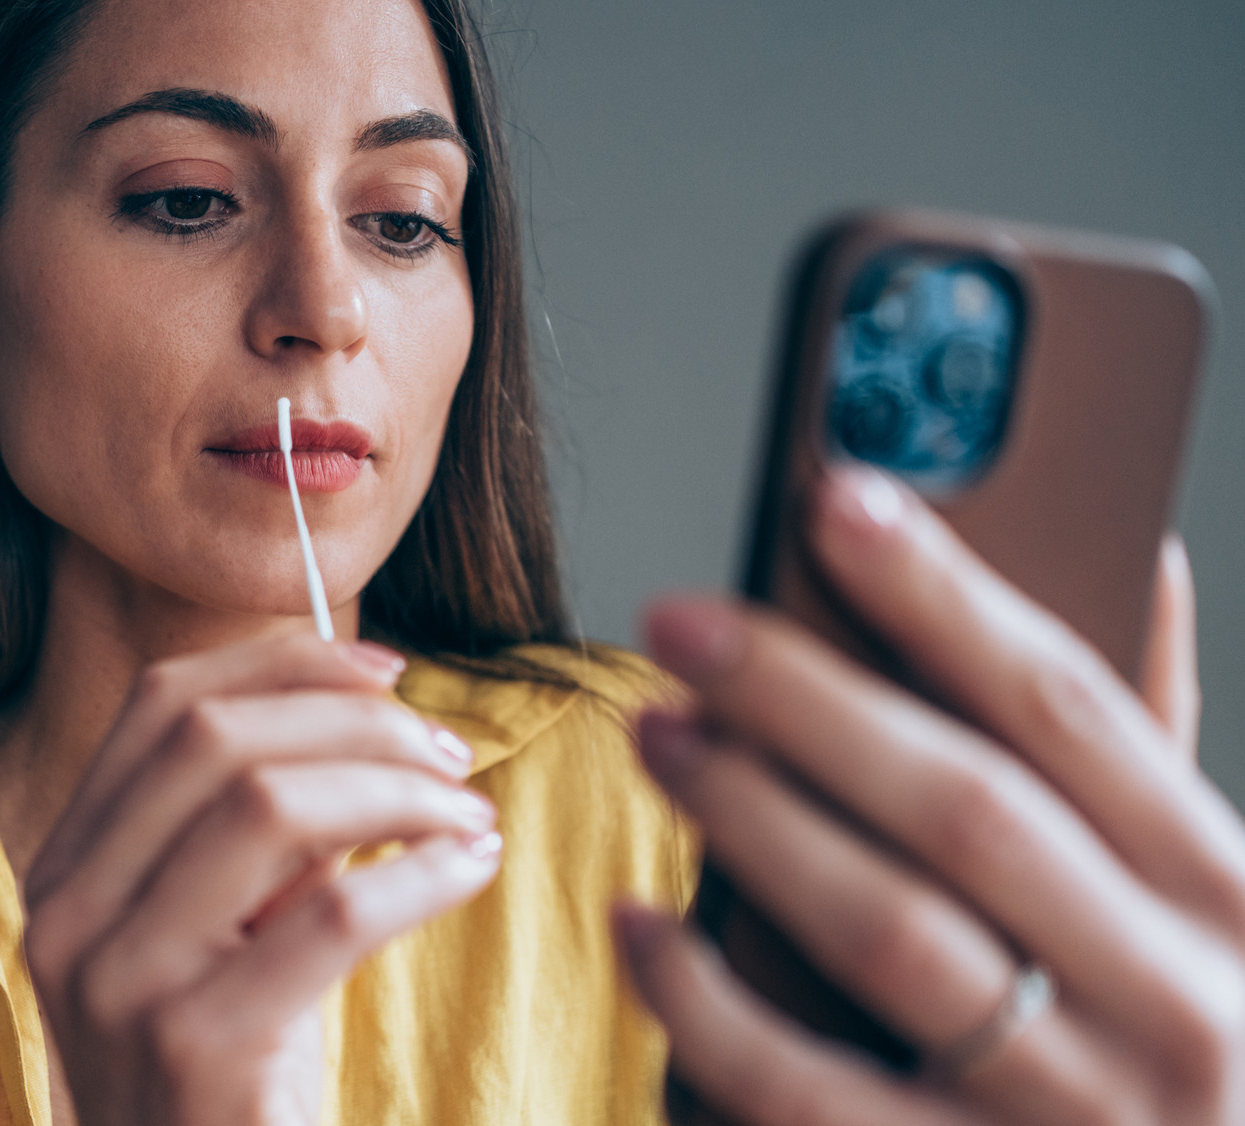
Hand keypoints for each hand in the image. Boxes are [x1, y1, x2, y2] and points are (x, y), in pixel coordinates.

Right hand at [23, 632, 502, 1125]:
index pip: (161, 704)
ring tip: (468, 814)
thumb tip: (368, 713)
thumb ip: (256, 836)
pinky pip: (330, 915)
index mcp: (66, 868)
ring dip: (396, 789)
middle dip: (354, 721)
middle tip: (449, 753)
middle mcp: (71, 914)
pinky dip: (420, 872)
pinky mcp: (196, 1049)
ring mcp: (122, 983)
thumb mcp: (216, 935)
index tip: (387, 668)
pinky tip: (467, 869)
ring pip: (269, 807)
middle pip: (214, 738)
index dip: (282, 661)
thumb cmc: (226, 1077)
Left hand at [618, 465, 1243, 1124]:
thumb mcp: (1201, 897)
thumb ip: (1150, 741)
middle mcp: (1175, 1005)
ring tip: (658, 734)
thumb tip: (1130, 548)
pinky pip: (804, 1091)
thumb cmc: (1169, 1029)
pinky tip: (638, 924)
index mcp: (1230, 896)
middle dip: (807, 700)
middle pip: (963, 811)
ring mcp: (1077, 1114)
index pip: (1072, 710)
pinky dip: (707, 1001)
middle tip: (681, 624)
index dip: (947, 595)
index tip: (837, 496)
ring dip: (753, 819)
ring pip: (887, 936)